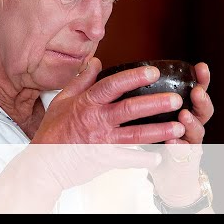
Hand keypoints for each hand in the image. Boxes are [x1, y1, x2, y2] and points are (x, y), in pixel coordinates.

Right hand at [32, 57, 186, 144]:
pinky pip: (129, 159)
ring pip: (136, 134)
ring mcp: (102, 140)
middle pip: (130, 108)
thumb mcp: (62, 100)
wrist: (44, 162)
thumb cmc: (52, 131)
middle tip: (177, 100)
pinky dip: (145, 159)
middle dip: (156, 103)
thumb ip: (81, 80)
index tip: (153, 72)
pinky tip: (160, 157)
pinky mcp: (104, 159)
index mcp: (87, 103)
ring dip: (159, 131)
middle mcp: (97, 120)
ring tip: (180, 128)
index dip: (134, 77)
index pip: (113, 85)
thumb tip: (95, 61)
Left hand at [148, 62, 213, 205]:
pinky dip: (178, 147)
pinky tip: (172, 142)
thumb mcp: (150, 114)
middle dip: (202, 100)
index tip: (201, 66)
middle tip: (196, 92)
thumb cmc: (157, 137)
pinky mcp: (185, 161)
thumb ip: (144, 95)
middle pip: (203, 110)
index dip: (201, 79)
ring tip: (184, 115)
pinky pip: (184, 153)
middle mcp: (192, 125)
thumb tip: (117, 70)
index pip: (197, 90)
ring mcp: (191, 143)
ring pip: (197, 132)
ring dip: (191, 123)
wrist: (165, 172)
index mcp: (186, 109)